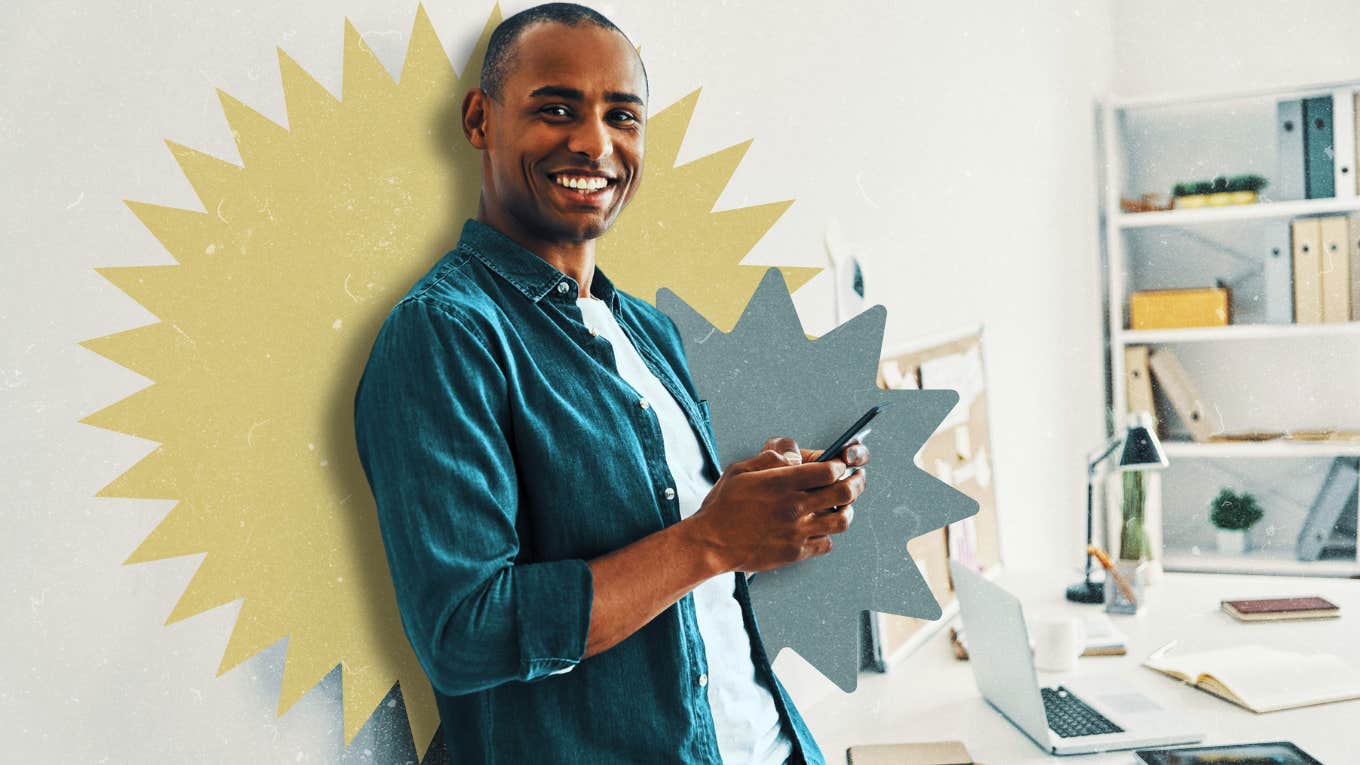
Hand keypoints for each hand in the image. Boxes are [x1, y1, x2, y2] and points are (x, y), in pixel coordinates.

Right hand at [687, 436, 869, 573]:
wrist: (710, 543)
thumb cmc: (723, 505)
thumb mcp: (741, 469)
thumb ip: (771, 457)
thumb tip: (795, 453)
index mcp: (782, 483)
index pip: (830, 470)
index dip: (841, 465)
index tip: (841, 464)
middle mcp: (795, 507)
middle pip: (845, 492)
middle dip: (857, 482)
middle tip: (858, 478)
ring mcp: (797, 532)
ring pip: (842, 520)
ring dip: (847, 509)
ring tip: (843, 505)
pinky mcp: (795, 553)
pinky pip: (826, 543)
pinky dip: (828, 534)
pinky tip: (820, 528)